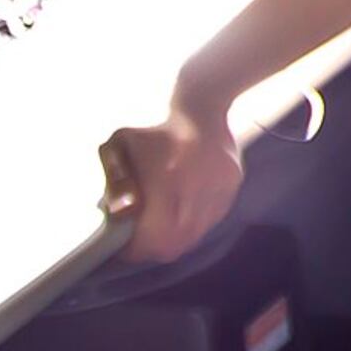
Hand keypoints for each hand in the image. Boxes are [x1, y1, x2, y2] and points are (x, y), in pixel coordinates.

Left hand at [102, 104, 244, 264]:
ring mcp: (220, 187)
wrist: (199, 101)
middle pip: (177, 243)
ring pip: (197, 233)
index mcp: (168, 178)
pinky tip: (180, 208)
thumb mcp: (119, 145)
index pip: (155, 235)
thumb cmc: (150, 124)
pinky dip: (194, 221)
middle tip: (139, 243)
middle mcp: (198, 187)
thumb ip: (117, 182)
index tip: (124, 247)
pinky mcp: (232, 183)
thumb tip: (119, 214)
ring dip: (176, 237)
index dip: (137, 249)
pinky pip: (212, 217)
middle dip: (155, 248)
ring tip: (158, 226)